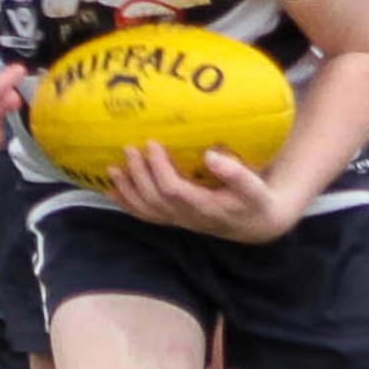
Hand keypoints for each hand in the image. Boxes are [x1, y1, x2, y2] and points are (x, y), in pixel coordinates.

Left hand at [108, 142, 296, 243]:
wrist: (256, 225)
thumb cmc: (255, 201)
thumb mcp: (254, 188)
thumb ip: (236, 173)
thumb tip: (211, 155)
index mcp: (205, 207)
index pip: (174, 190)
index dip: (159, 169)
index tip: (152, 143)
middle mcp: (187, 217)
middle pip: (154, 199)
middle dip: (139, 174)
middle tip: (128, 148)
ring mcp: (179, 221)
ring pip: (146, 210)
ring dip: (127, 190)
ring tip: (112, 168)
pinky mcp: (175, 219)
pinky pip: (146, 215)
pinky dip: (127, 204)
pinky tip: (112, 190)